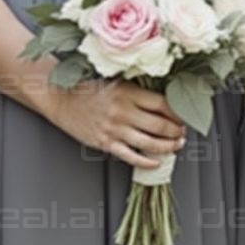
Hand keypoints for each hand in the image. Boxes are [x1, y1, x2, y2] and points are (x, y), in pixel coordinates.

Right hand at [42, 79, 185, 169]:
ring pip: (149, 143)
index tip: (183, 117)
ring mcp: (114, 128)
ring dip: (167, 147)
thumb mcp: (116, 83)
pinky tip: (156, 162)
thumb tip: (164, 104)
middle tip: (182, 134)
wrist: (60, 98)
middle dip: (176, 132)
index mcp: (128, 92)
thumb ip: (137, 92)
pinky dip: (147, 162)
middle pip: (159, 125)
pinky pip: (130, 156)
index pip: (162, 104)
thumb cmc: (88, 89)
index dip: (177, 113)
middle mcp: (123, 111)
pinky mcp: (105, 142)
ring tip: (175, 146)